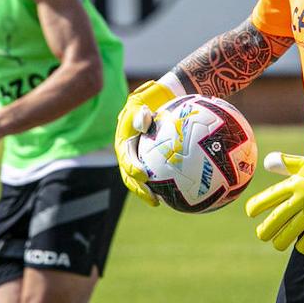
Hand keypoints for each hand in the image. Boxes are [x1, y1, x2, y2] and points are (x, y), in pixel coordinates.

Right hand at [113, 80, 175, 205]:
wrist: (157, 100)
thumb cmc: (151, 100)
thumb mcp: (142, 101)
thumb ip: (141, 112)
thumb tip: (143, 122)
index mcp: (124, 142)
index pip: (127, 159)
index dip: (133, 169)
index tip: (143, 176)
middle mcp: (129, 153)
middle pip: (131, 177)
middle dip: (140, 190)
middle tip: (154, 199)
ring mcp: (139, 158)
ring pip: (141, 180)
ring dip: (150, 192)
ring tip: (162, 202)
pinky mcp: (150, 161)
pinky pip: (156, 174)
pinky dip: (163, 184)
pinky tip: (178, 191)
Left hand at [244, 136, 303, 253]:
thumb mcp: (302, 164)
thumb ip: (284, 163)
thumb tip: (267, 161)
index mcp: (294, 184)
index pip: (267, 199)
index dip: (255, 208)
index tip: (252, 212)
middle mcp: (302, 198)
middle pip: (275, 221)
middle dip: (264, 231)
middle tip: (262, 233)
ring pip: (289, 235)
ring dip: (280, 241)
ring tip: (278, 241)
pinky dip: (301, 245)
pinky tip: (298, 242)